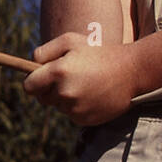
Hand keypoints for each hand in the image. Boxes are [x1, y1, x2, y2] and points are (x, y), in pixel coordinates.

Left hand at [23, 33, 138, 126]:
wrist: (132, 71)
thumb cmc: (99, 52)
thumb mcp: (70, 41)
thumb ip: (44, 51)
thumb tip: (30, 64)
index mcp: (58, 72)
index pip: (29, 86)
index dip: (32, 82)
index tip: (39, 79)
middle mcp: (65, 93)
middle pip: (42, 98)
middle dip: (49, 89)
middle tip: (68, 77)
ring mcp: (75, 109)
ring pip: (59, 106)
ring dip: (65, 98)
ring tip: (85, 83)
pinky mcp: (85, 120)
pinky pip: (72, 115)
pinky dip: (78, 107)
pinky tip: (93, 95)